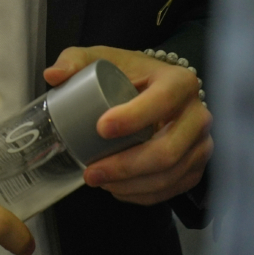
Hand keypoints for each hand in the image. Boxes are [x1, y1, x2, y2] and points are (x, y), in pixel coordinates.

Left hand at [43, 47, 211, 205]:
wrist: (157, 90)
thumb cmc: (130, 75)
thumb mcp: (104, 59)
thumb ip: (76, 61)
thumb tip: (52, 75)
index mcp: (179, 82)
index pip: (162, 101)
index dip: (134, 118)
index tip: (101, 128)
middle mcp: (198, 114)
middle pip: (167, 150)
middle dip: (126, 166)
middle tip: (91, 172)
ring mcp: (201, 144)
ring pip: (169, 175)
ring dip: (131, 185)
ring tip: (99, 181)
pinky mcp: (196, 166)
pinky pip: (172, 188)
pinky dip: (142, 195)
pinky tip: (118, 189)